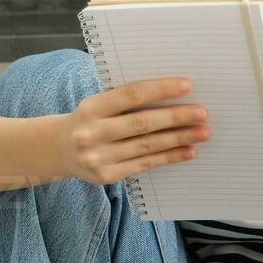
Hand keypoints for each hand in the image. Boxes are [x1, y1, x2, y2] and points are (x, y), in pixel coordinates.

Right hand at [58, 78, 209, 184]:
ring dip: (179, 139)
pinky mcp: (106, 176)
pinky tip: (187, 151)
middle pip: (142, 123)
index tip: (187, 85)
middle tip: (202, 113)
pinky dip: (169, 157)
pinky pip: (144, 164)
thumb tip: (172, 96)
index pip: (131, 94)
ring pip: (147, 146)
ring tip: (202, 133)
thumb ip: (126, 101)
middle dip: (176, 117)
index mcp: (91, 107)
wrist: (59, 149)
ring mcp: (98, 157)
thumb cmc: (89, 120)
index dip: (161, 89)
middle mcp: (92, 133)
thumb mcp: (98, 104)